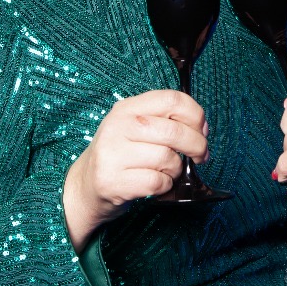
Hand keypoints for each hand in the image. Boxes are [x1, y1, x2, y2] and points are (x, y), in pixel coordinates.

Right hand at [62, 89, 207, 249]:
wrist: (85, 186)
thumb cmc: (120, 155)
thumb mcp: (135, 127)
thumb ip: (164, 120)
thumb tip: (201, 129)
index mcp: (127, 108)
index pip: (172, 99)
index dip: (196, 115)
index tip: (202, 130)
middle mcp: (117, 126)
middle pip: (174, 130)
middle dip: (196, 145)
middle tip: (200, 156)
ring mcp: (112, 154)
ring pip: (167, 158)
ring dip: (176, 169)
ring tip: (167, 171)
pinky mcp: (113, 181)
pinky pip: (157, 182)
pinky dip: (164, 186)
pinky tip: (156, 184)